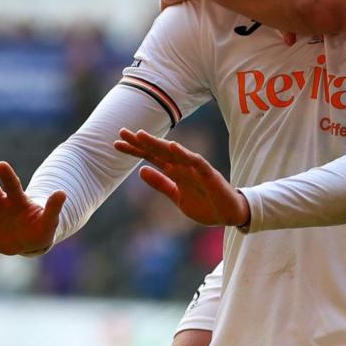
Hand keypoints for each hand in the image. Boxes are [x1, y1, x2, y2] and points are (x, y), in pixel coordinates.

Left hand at [113, 128, 248, 226]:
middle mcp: (183, 166)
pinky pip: (195, 162)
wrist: (230, 214)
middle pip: (159, 151)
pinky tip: (172, 146)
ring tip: (141, 135)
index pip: (151, 157)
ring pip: (174, 153)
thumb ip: (160, 184)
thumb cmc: (205, 204)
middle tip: (122, 131)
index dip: (135, 150)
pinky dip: (184, 154)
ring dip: (157, 143)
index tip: (116, 143)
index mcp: (175, 171)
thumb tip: (140, 171)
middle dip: (141, 142)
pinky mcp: (209, 174)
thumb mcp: (177, 196)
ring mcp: (196, 169)